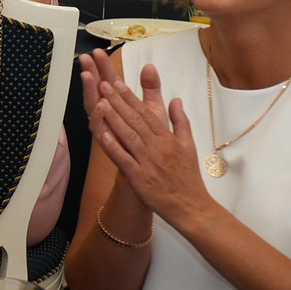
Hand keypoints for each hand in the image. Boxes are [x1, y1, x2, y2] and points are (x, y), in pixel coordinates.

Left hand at [81, 51, 209, 225]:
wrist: (191, 207)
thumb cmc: (187, 177)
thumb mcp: (189, 146)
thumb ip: (181, 122)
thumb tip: (176, 100)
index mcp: (167, 139)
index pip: (146, 113)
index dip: (130, 97)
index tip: (117, 82)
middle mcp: (157, 147)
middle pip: (135, 120)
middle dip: (117, 101)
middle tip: (102, 84)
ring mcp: (148, 162)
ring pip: (128, 136)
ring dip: (113, 118)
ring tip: (99, 101)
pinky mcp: (140, 177)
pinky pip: (124, 159)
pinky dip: (113, 146)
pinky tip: (101, 134)